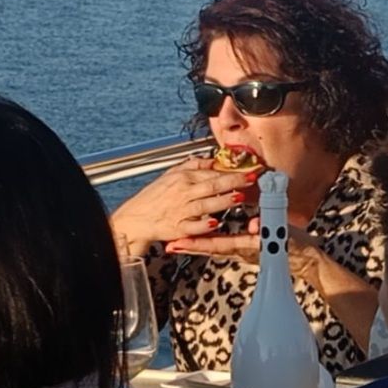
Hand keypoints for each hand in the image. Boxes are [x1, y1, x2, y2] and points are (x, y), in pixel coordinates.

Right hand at [111, 157, 260, 257]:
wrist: (136, 218)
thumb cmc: (154, 197)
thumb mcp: (171, 174)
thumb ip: (192, 165)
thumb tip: (212, 159)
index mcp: (183, 178)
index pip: (212, 172)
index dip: (233, 171)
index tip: (250, 169)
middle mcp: (183, 192)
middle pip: (212, 185)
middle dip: (234, 181)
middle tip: (252, 179)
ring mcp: (181, 211)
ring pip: (205, 204)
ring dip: (223, 201)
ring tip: (239, 196)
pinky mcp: (178, 228)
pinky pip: (193, 227)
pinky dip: (204, 225)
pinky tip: (216, 223)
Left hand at [165, 220, 324, 284]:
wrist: (309, 262)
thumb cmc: (298, 248)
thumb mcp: (285, 237)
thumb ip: (270, 230)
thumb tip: (253, 224)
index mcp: (249, 246)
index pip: (219, 244)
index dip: (198, 242)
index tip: (180, 241)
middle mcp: (243, 251)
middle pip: (211, 248)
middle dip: (190, 246)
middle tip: (169, 245)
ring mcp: (245, 252)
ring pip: (216, 248)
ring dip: (197, 245)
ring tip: (178, 243)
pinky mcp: (249, 251)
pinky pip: (226, 246)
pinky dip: (211, 243)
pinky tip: (204, 240)